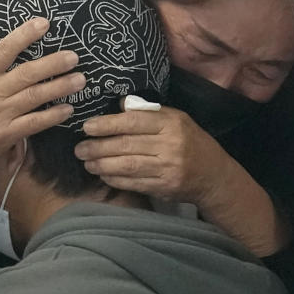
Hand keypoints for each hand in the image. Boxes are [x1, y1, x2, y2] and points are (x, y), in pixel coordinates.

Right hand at [0, 19, 84, 180]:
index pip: (4, 50)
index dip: (24, 35)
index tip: (44, 24)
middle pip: (27, 73)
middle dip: (53, 64)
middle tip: (74, 57)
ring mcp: (1, 113)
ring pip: (35, 96)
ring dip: (59, 87)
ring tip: (79, 80)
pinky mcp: (8, 133)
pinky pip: (34, 123)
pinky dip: (51, 116)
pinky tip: (68, 109)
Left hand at [76, 107, 227, 205]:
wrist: (214, 175)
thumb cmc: (191, 141)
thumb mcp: (176, 119)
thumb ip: (149, 113)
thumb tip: (119, 106)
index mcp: (172, 123)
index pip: (134, 122)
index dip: (107, 124)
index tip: (87, 126)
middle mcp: (171, 145)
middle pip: (127, 145)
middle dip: (98, 147)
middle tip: (79, 148)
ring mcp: (168, 169)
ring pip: (127, 166)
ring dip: (102, 164)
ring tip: (86, 161)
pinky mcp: (165, 188)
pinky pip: (133, 183)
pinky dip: (114, 179)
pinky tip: (102, 174)